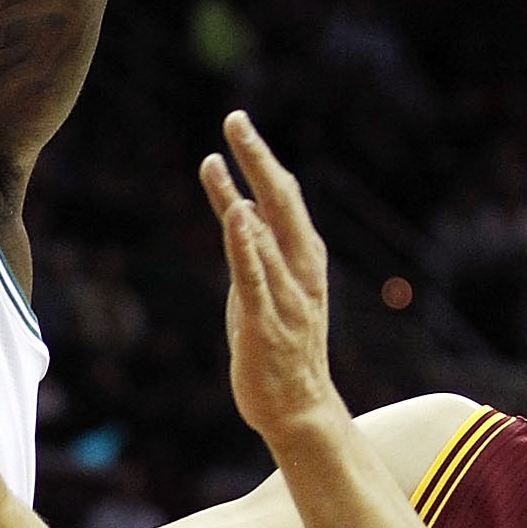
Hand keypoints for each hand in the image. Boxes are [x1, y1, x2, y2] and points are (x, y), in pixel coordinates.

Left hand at [198, 112, 340, 447]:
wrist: (298, 408)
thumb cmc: (279, 344)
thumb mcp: (264, 286)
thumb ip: (252, 246)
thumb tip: (238, 203)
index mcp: (305, 259)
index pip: (284, 198)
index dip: (261, 160)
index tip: (237, 125)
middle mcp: (301, 271)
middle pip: (281, 203)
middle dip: (258, 159)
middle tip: (235, 120)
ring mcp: (286, 296)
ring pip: (266, 235)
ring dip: (243, 193)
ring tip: (221, 156)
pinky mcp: (264, 322)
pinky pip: (254, 277)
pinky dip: (246, 244)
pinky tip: (237, 214)